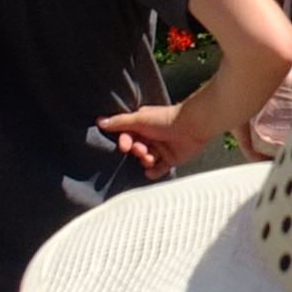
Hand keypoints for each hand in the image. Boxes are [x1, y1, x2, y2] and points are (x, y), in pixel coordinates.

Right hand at [96, 100, 215, 180]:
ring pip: (145, 160)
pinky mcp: (170, 159)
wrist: (192, 126)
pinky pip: (157, 170)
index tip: (125, 145)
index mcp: (143, 125)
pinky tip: (152, 170)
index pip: (127, 136)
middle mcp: (151, 136)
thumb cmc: (166, 119)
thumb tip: (100, 121)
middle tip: (142, 150)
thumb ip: (120, 123)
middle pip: (135, 149)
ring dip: (145, 160)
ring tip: (151, 157)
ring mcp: (160, 148)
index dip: (124, 142)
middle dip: (137, 151)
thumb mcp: (139, 119)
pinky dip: (154, 172)